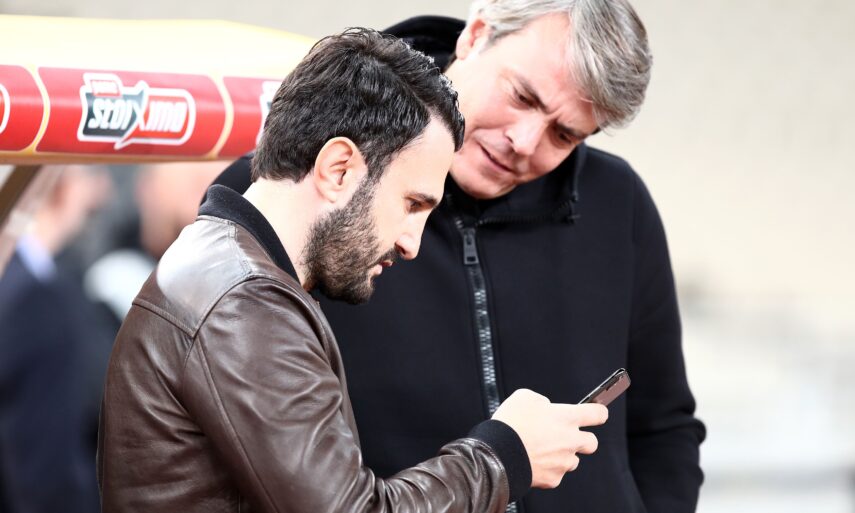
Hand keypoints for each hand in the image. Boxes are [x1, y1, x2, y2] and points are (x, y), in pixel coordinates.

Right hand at [492, 389, 607, 487]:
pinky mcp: (554, 479)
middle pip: (592, 442)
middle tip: (567, 435)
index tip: (596, 412)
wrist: (497, 454)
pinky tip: (533, 461)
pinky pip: (556, 474)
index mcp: (566, 417)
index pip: (598, 413)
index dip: (598, 412)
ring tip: (542, 450)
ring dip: (563, 455)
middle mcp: (570, 440)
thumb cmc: (510, 423)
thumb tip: (545, 408)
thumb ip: (542, 401)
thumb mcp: (524, 397)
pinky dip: (548, 469)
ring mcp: (563, 461)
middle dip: (583, 439)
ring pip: (573, 460)